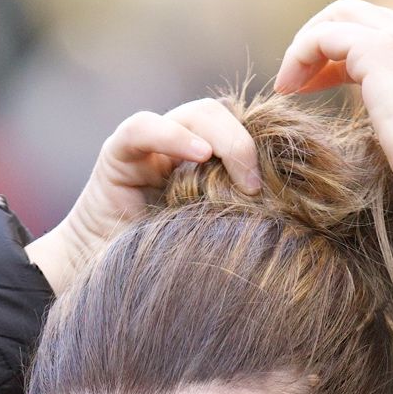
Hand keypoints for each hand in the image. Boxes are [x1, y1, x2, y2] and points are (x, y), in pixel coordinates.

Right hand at [25, 98, 260, 295]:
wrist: (100, 280)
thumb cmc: (164, 268)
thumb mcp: (213, 236)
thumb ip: (241, 213)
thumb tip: (292, 209)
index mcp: (207, 163)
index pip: (243, 130)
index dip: (264, 144)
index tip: (282, 182)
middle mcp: (180, 146)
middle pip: (224, 115)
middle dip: (245, 142)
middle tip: (256, 184)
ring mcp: (150, 145)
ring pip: (196, 113)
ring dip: (224, 137)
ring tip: (239, 172)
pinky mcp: (118, 152)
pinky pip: (145, 128)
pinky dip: (175, 135)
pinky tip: (199, 155)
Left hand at [274, 0, 392, 171]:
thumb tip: (383, 126)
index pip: (376, 32)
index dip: (338, 54)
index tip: (315, 86)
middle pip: (354, 14)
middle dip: (318, 41)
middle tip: (296, 81)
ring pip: (338, 17)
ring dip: (304, 46)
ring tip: (287, 84)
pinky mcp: (379, 50)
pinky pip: (323, 37)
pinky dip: (300, 55)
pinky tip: (289, 87)